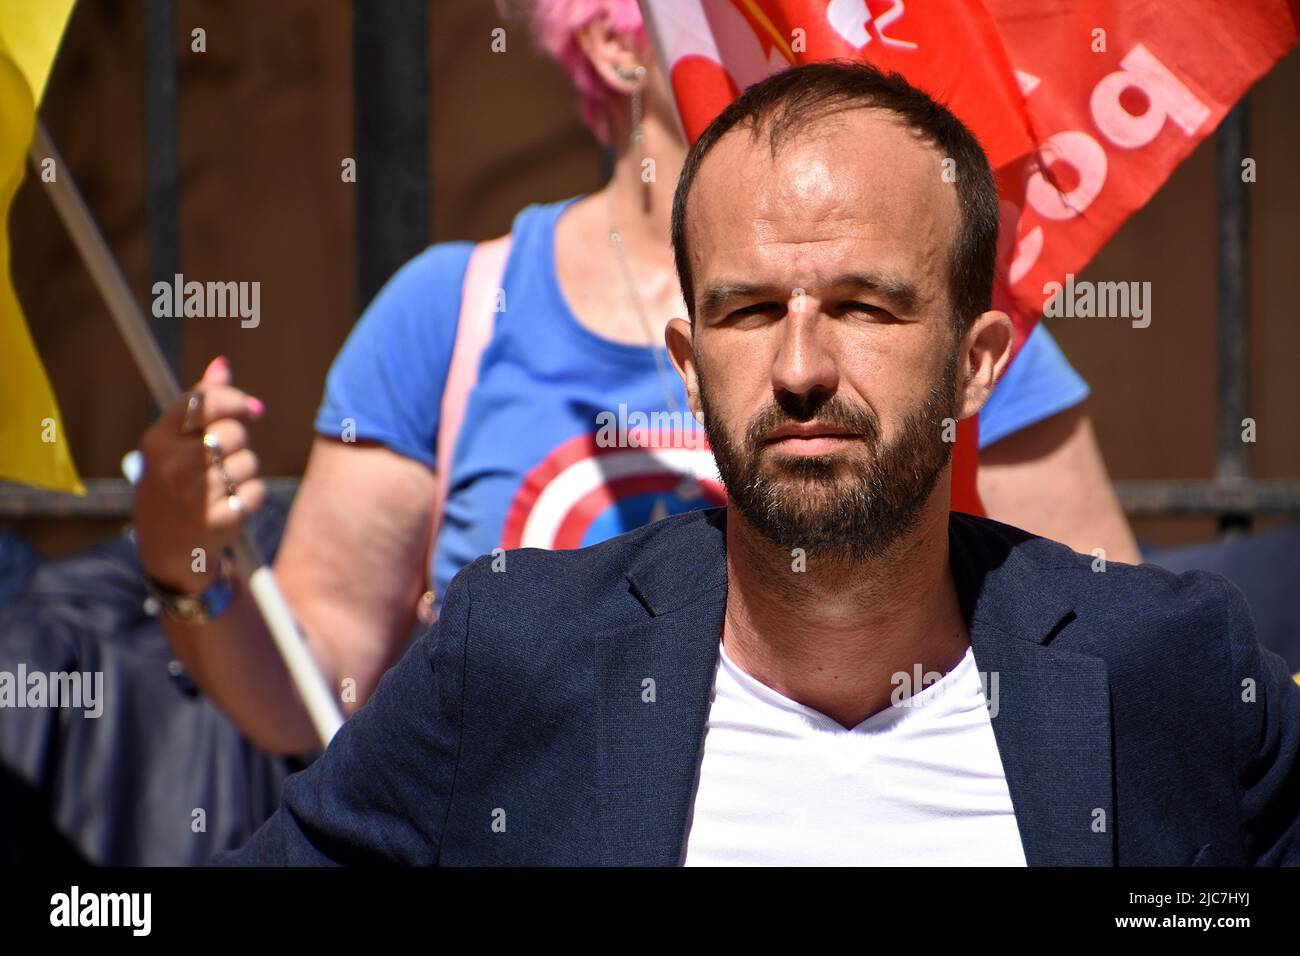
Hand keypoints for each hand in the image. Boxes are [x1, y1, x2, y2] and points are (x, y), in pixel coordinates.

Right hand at [133, 356, 266, 592]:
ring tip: (222, 487)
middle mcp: (172, 465)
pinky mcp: (219, 520)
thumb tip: (223, 365)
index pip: (204, 400)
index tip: (252, 409)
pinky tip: (230, 506)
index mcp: (157, 440)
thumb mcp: (172, 447)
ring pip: (248, 462)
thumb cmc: (172, 489)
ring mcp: (195, 495)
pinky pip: (255, 491)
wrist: (165, 554)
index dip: (235, 400)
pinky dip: (250, 497)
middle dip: (239, 442)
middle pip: (233, 431)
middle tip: (224, 460)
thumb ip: (199, 405)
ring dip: (245, 473)